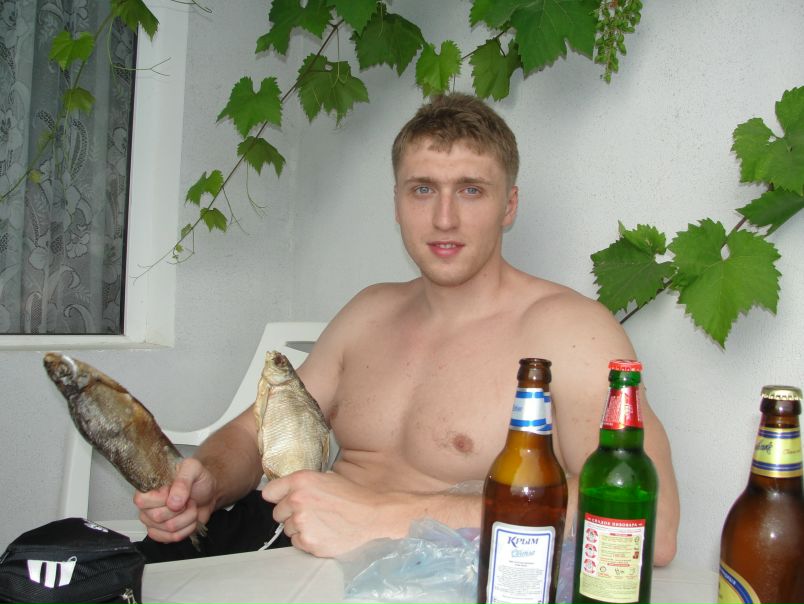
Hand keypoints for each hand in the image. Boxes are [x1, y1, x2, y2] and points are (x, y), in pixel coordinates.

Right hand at [133, 457, 215, 542]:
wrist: (209, 493)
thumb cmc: (198, 480)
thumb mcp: (193, 469)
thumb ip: (183, 481)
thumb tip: (172, 502)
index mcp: (148, 487)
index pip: (142, 500)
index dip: (163, 499)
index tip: (178, 491)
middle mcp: (147, 506)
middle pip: (157, 517)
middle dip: (181, 509)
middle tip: (188, 499)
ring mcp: (153, 521)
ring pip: (168, 529)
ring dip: (187, 518)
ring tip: (191, 507)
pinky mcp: (162, 533)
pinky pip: (171, 538)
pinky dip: (187, 529)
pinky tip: (190, 519)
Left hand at [262, 470, 399, 556]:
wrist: (371, 515)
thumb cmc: (351, 496)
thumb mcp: (325, 478)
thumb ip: (302, 485)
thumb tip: (285, 493)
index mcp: (300, 481)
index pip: (269, 493)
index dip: (277, 497)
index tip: (283, 500)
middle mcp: (297, 500)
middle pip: (277, 513)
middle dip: (290, 514)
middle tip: (310, 512)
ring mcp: (302, 523)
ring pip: (287, 529)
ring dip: (299, 528)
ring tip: (321, 522)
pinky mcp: (308, 542)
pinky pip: (297, 543)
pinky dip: (307, 540)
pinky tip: (323, 532)